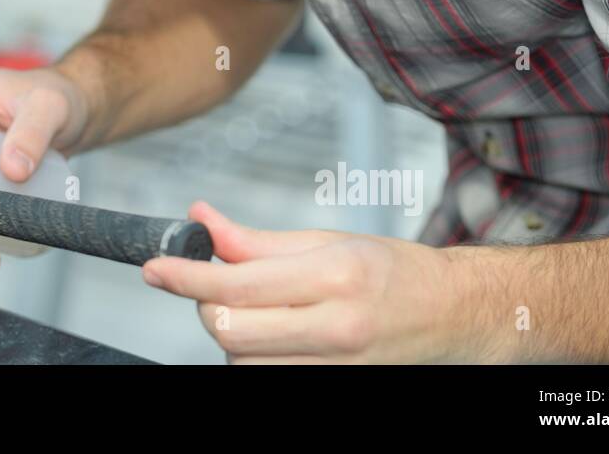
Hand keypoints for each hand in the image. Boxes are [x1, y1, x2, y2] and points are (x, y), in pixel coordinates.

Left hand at [142, 201, 479, 362]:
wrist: (453, 315)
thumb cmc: (392, 270)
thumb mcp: (326, 240)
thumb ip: (256, 240)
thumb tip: (200, 219)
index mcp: (335, 276)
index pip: (237, 284)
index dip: (186, 276)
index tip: (155, 267)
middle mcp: (337, 327)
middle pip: (230, 330)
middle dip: (206, 305)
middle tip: (212, 285)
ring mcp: (337, 367)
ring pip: (242, 361)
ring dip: (230, 334)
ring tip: (256, 309)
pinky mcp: (334, 388)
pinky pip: (265, 378)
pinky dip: (253, 357)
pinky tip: (271, 334)